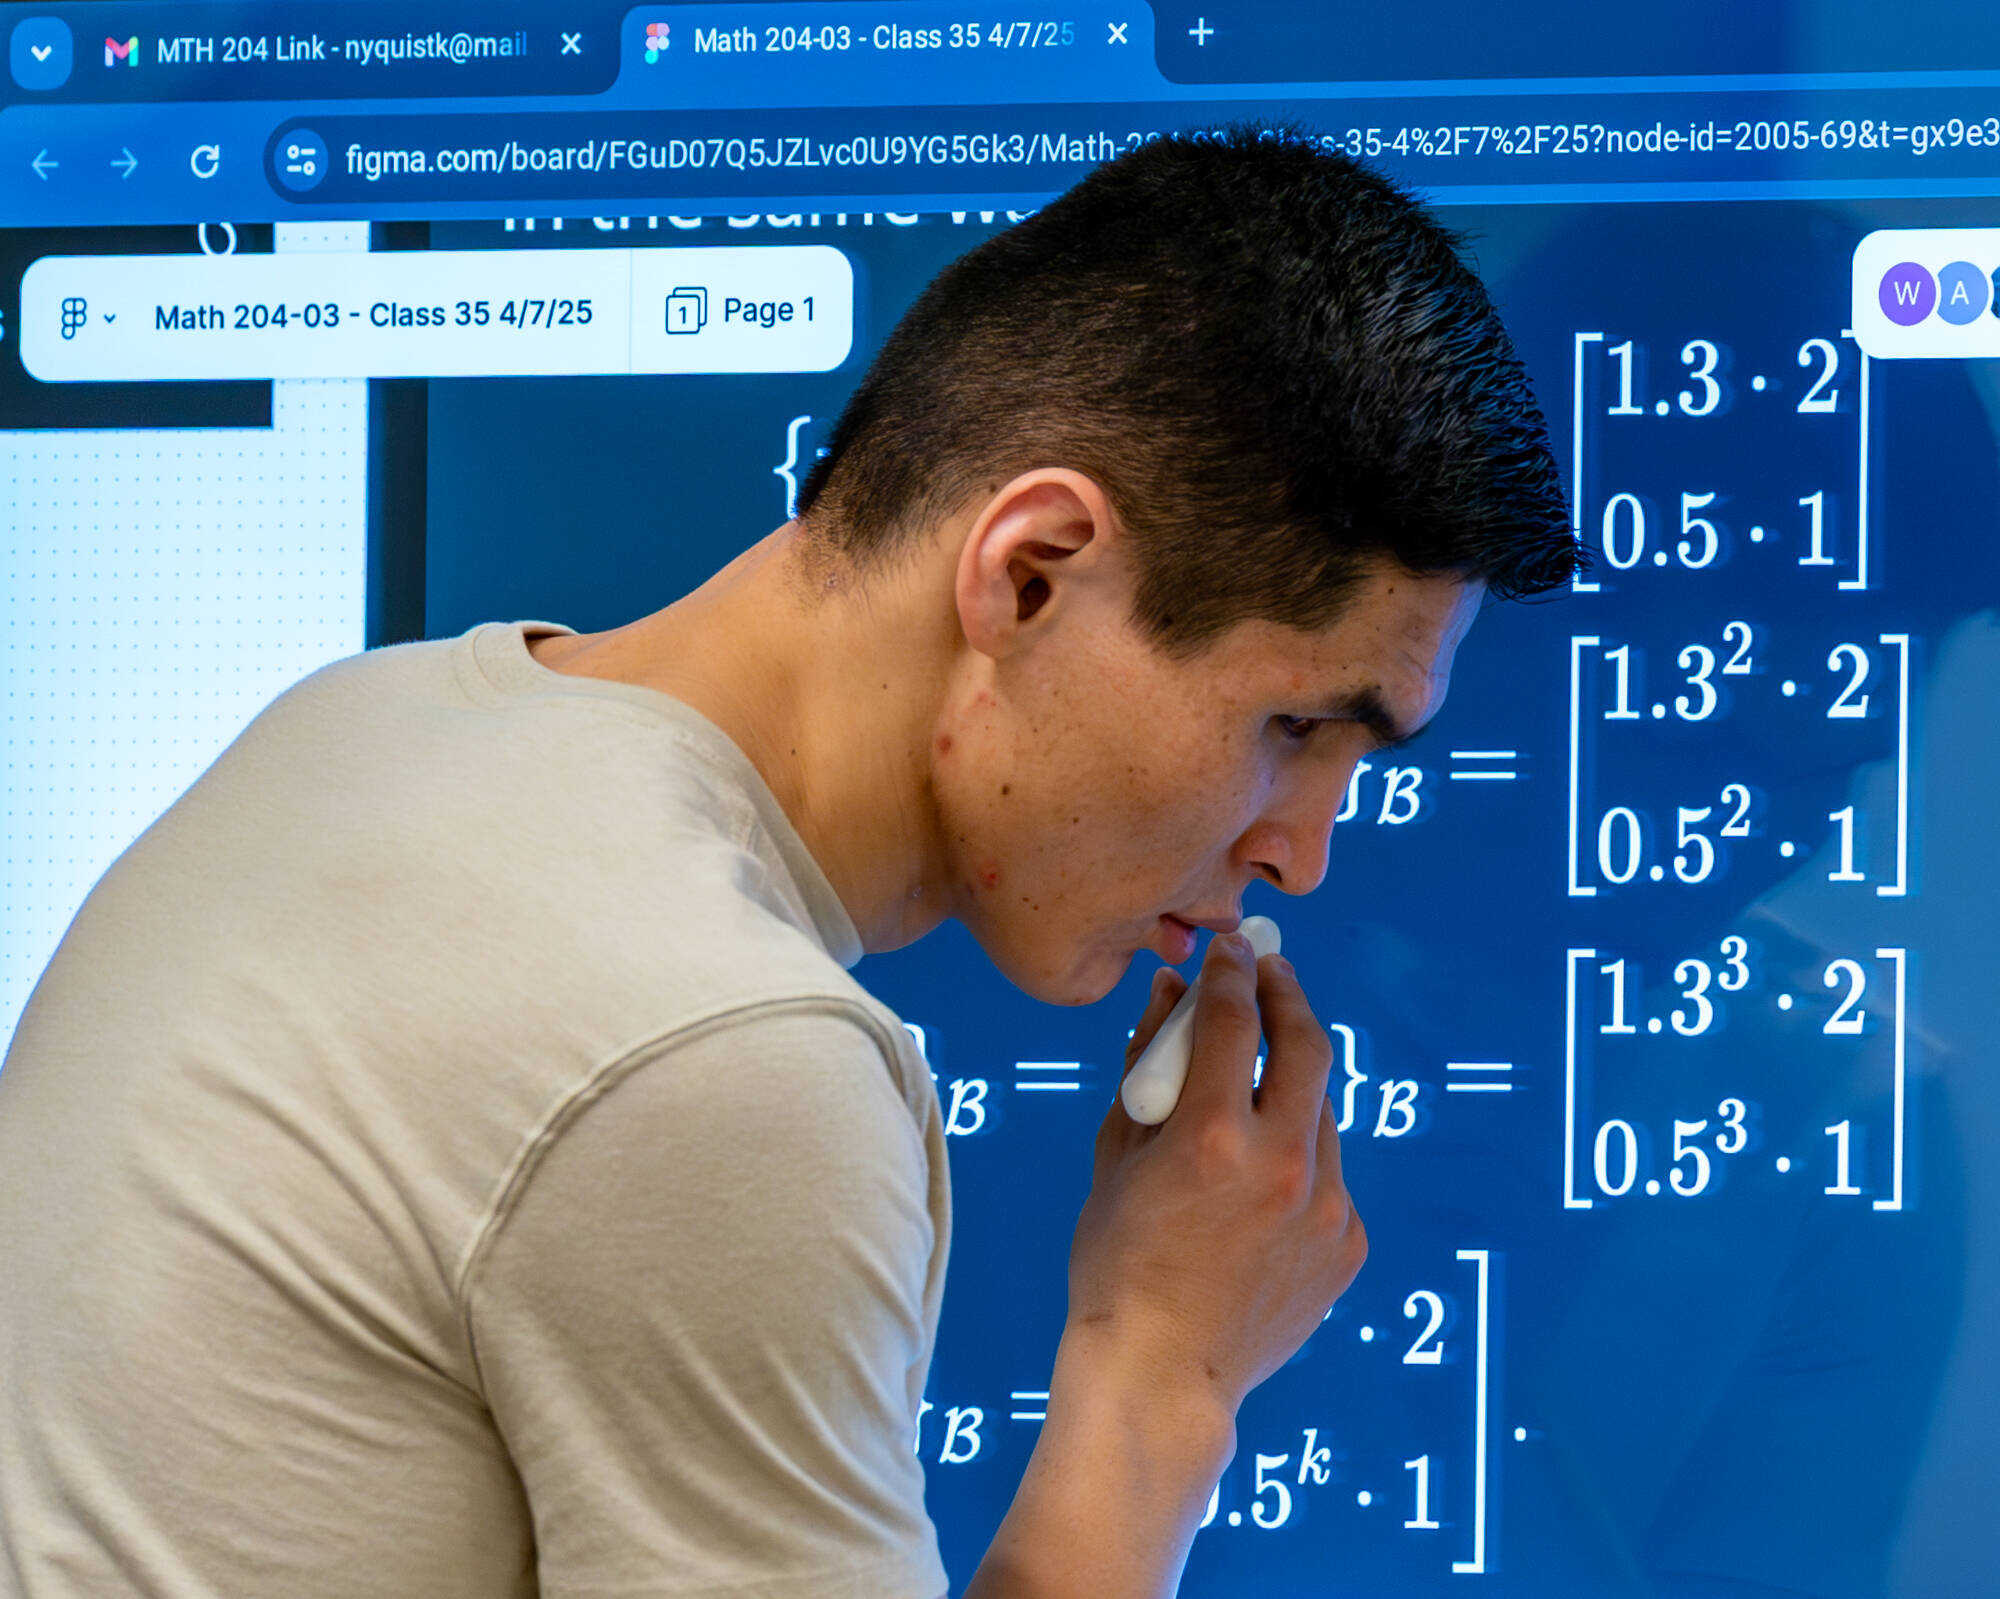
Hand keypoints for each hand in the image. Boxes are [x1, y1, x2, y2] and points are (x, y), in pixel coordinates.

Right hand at [1062, 936, 1367, 1414]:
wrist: (1160, 1374)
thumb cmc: (1117, 1264)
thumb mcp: (1116, 1155)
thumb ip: (1146, 1068)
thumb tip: (1168, 995)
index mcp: (1212, 1138)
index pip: (1233, 1018)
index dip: (1232, 972)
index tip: (1232, 949)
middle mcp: (1282, 1164)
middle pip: (1306, 1045)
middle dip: (1287, 997)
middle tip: (1271, 975)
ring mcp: (1325, 1208)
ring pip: (1320, 1111)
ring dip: (1291, 1083)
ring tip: (1256, 1085)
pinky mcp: (1347, 1244)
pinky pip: (1328, 1176)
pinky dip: (1298, 1158)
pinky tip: (1261, 1181)